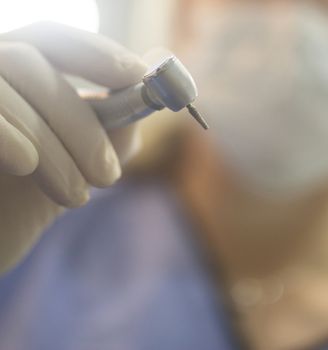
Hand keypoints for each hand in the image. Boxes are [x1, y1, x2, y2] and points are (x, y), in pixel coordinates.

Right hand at [0, 22, 146, 273]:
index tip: (137, 76)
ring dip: (52, 147)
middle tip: (108, 175)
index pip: (51, 41)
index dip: (95, 53)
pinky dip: (6, 134)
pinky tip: (26, 163)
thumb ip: (113, 126)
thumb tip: (148, 89)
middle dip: (80, 123)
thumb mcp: (78, 162)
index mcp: (13, 79)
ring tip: (76, 197)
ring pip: (5, 93)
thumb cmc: (29, 199)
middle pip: (29, 64)